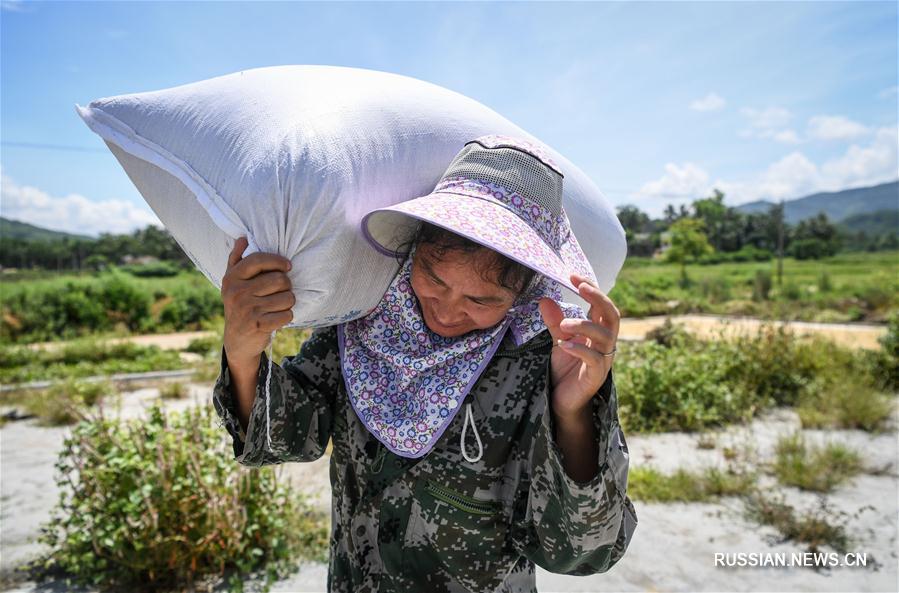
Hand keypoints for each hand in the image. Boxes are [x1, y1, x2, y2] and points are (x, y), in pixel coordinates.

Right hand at [221, 236, 294, 365]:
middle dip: (287, 286)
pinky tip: (277, 318)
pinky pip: (287, 315)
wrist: (237, 339)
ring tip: (279, 305)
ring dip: (288, 302)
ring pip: (287, 298)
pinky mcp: (258, 325)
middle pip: (279, 280)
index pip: (258, 259)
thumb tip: (242, 238)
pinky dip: (286, 317)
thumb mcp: (233, 282)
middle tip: (282, 292)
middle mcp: (237, 292)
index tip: (288, 266)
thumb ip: (236, 259)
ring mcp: (247, 309)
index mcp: (232, 278)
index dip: (277, 261)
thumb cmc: (240, 304)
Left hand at [538, 273, 619, 418]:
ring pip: (605, 336)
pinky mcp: (597, 376)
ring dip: (585, 326)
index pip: (600, 305)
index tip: (572, 275)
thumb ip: (555, 322)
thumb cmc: (566, 368)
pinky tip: (564, 345)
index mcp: (598, 331)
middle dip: (598, 298)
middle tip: (581, 287)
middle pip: (612, 314)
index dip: (590, 288)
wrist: (564, 400)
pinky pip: (595, 359)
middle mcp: (605, 343)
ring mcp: (604, 359)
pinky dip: (580, 349)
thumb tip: (545, 299)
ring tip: (564, 324)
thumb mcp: (559, 340)